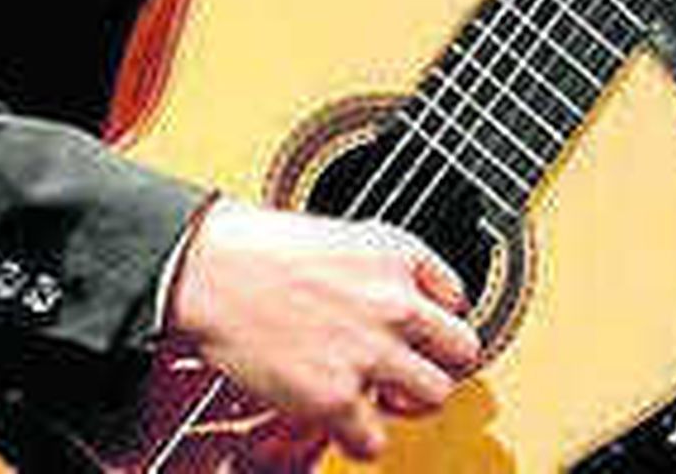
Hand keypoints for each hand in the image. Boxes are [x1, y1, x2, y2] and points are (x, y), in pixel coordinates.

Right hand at [166, 198, 480, 460]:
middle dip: (440, 364)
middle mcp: (393, 302)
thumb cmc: (261, 249)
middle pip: (463, 351)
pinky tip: (341, 419)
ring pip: (434, 398)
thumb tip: (409, 299)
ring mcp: (369, 352)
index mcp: (396, 254)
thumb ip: (383, 266)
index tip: (421, 332)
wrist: (213, 270)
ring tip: (380, 397)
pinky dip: (360, 439)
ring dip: (408, 404)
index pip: (457, 296)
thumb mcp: (343, 234)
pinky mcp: (336, 397)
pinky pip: (376, 441)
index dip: (436, 318)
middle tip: (412, 370)